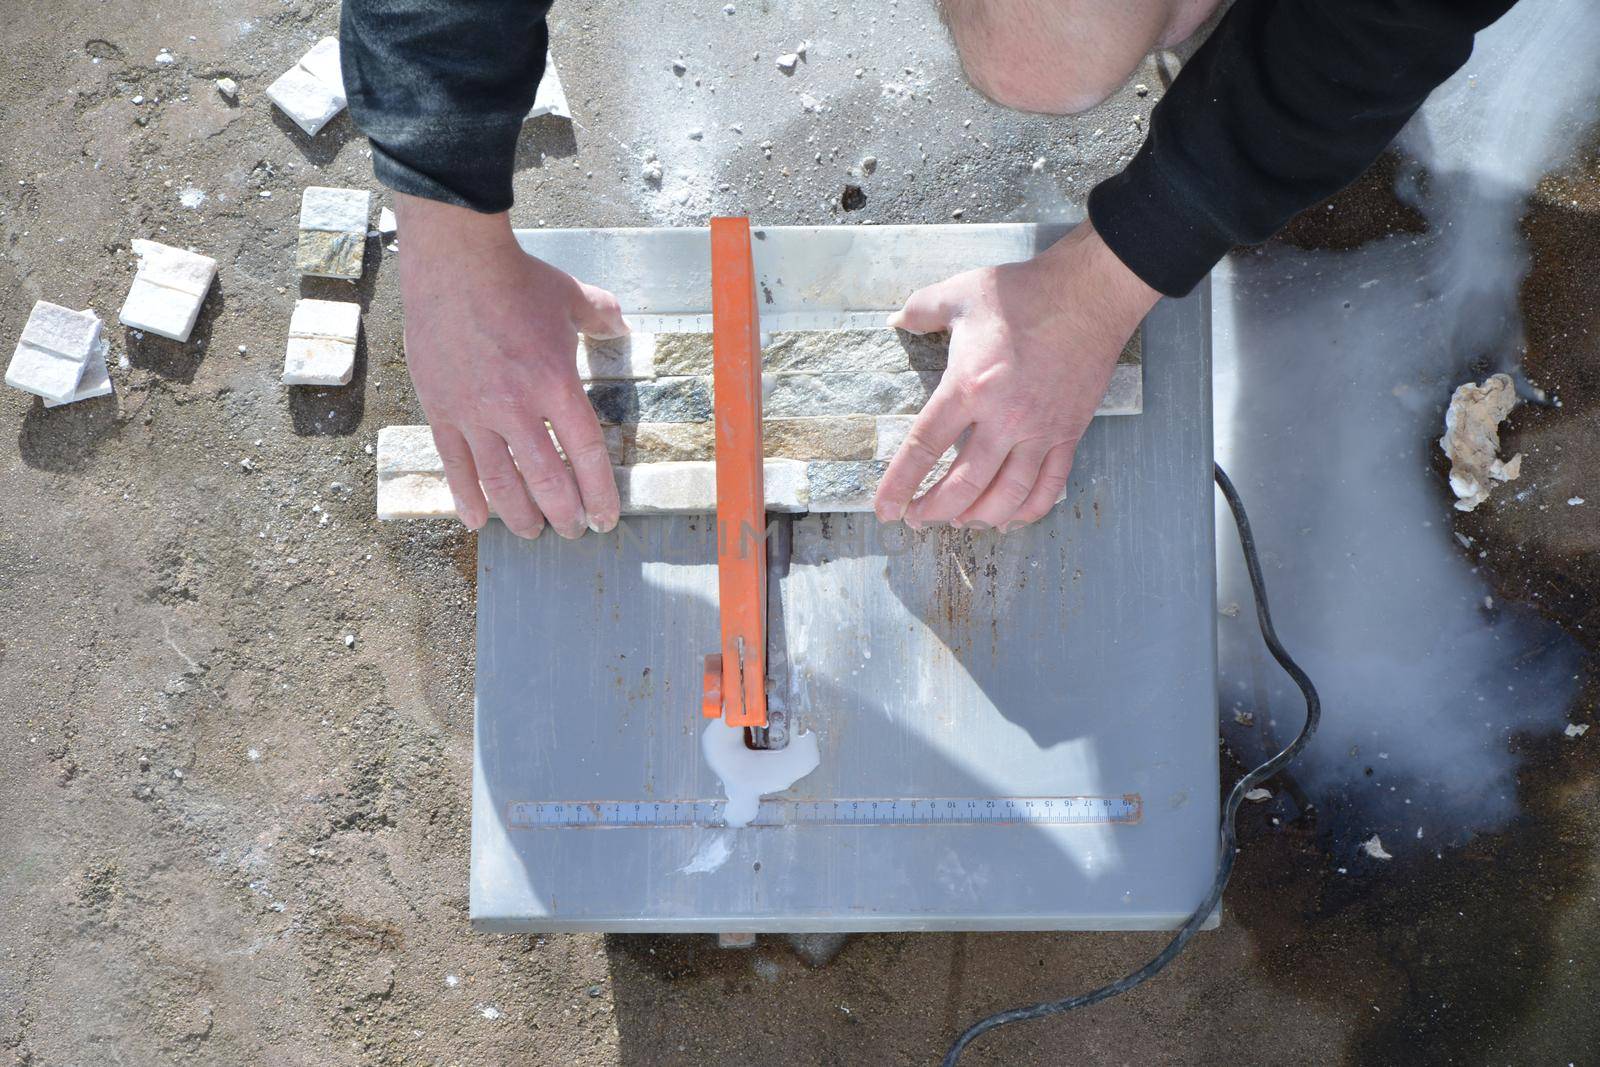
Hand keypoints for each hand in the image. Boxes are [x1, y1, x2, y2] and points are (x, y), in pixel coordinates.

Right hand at [394, 194, 626, 538]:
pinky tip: (477, 521)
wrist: (454, 261)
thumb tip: (624, 327)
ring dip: (519, 515)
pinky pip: (455, 464)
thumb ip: (602, 318)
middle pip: (547, 480)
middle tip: (571, 531)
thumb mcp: (570, 298)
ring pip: (500, 482)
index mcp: (556, 384)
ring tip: (532, 531)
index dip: (598, 494)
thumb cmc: (516, 279)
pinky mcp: (441, 408)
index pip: (586, 455)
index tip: (605, 519)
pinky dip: (467, 497)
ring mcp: (475, 412)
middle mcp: (517, 407)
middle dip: (563, 514)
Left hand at [873, 221, 1158, 530]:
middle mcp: (1005, 417)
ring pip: (1007, 495)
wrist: (1090, 293)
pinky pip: (1049, 487)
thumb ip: (921, 309)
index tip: (885, 509)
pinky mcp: (1069, 434)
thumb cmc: (1025, 292)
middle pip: (964, 485)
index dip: (900, 484)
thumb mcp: (961, 293)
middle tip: (916, 518)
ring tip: (957, 521)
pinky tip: (1007, 518)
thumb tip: (894, 320)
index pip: (924, 447)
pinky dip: (1027, 511)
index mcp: (969, 386)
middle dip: (933, 510)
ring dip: (977, 517)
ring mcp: (1041, 430)